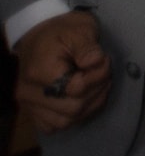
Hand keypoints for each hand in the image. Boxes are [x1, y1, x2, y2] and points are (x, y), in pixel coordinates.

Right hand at [13, 11, 110, 133]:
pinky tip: (85, 99)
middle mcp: (29, 93)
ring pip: (65, 122)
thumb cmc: (62, 31)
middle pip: (72, 109)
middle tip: (105, 74)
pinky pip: (54, 126)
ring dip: (89, 106)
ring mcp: (29, 105)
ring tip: (98, 86)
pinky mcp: (33, 112)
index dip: (97, 77)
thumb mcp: (80, 29)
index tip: (105, 61)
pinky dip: (73, 117)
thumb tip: (95, 63)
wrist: (41, 35)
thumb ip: (88, 48)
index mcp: (39, 71)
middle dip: (96, 92)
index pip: (75, 89)